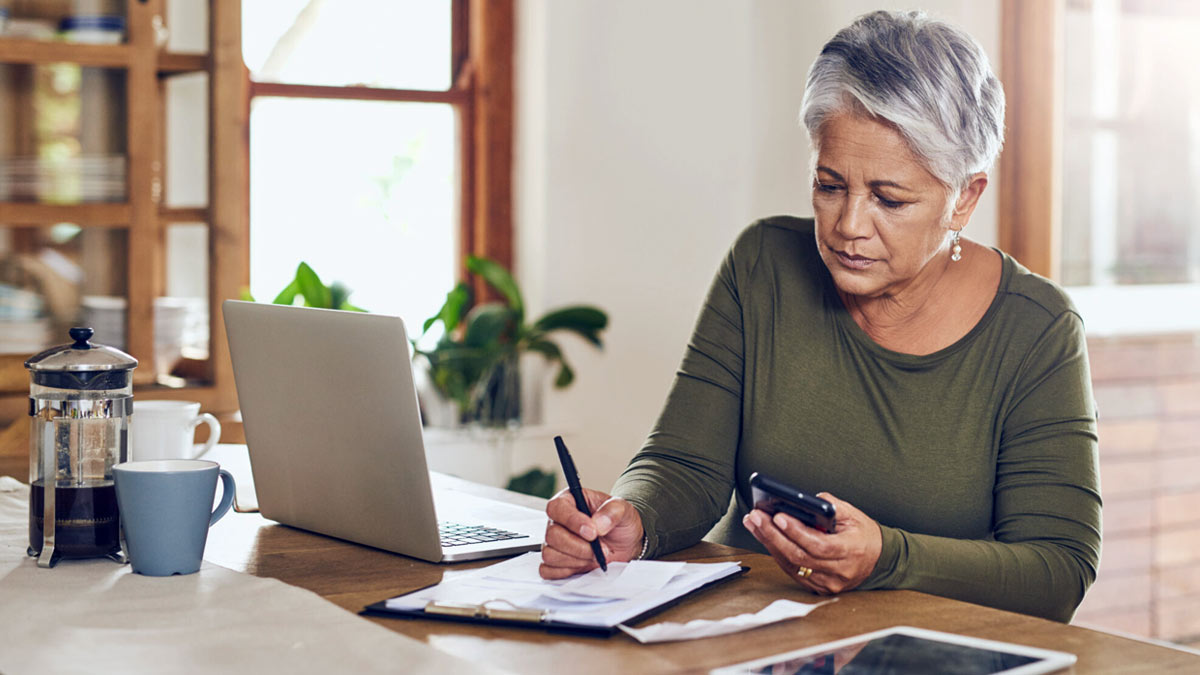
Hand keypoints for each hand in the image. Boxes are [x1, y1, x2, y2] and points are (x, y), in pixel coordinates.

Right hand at [539, 487, 644, 578]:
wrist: (625, 543)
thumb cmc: (619, 522)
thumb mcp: (623, 509)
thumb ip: (612, 511)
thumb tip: (598, 523)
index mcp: (569, 501)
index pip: (557, 508)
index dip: (572, 521)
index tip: (592, 532)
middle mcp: (558, 521)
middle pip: (552, 535)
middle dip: (579, 546)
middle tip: (601, 549)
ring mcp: (554, 543)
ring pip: (550, 554)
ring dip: (576, 560)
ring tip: (595, 556)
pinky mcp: (554, 563)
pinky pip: (548, 570)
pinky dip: (566, 571)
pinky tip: (584, 564)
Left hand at [742, 492, 880, 594]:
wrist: (879, 559)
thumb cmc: (864, 534)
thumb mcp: (853, 514)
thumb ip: (830, 505)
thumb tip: (803, 500)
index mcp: (850, 551)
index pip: (818, 545)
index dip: (796, 531)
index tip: (778, 516)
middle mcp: (839, 572)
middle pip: (799, 556)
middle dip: (773, 535)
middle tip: (756, 516)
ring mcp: (828, 584)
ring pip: (792, 565)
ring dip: (769, 543)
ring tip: (754, 523)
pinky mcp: (819, 588)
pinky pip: (793, 571)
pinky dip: (777, 553)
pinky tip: (765, 538)